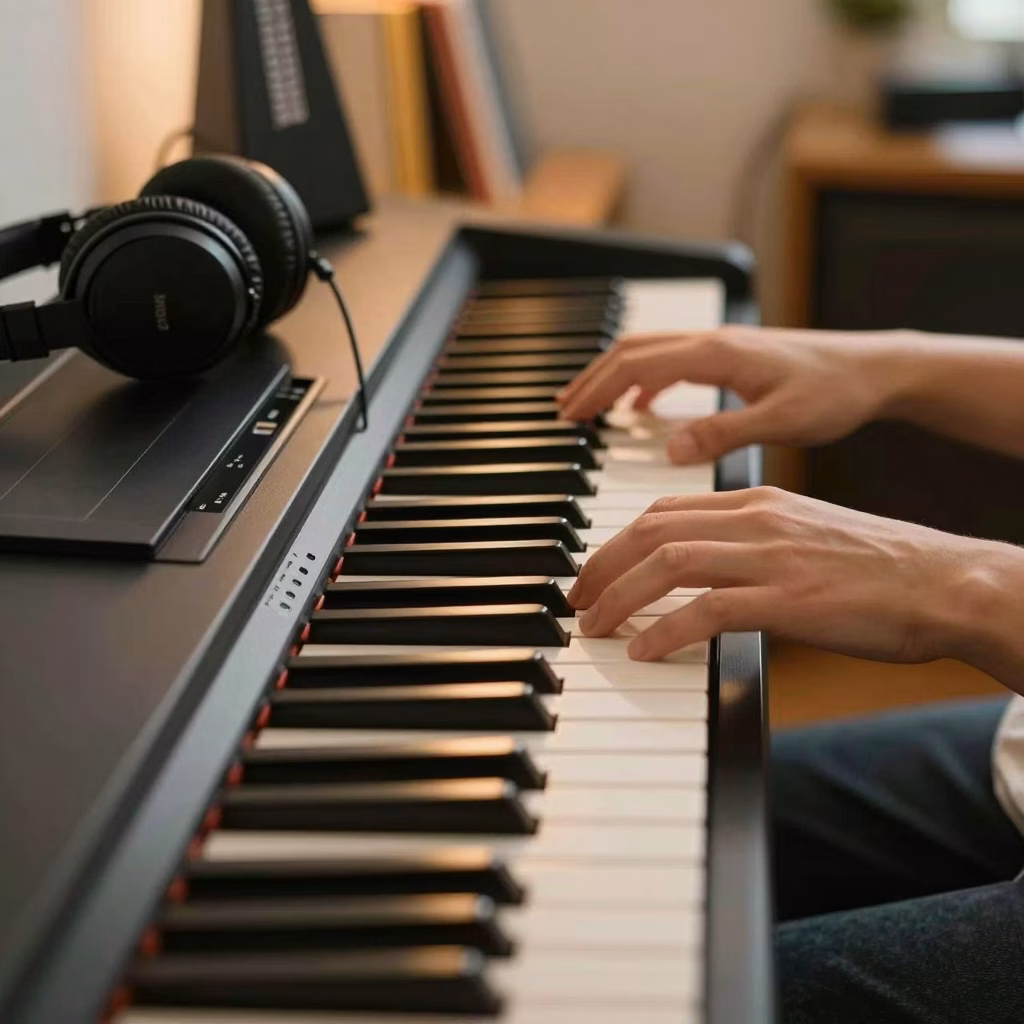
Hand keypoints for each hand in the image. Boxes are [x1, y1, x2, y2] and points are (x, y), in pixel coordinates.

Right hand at [556, 326, 917, 463]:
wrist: (877, 368)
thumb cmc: (837, 393)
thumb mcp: (781, 421)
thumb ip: (723, 433)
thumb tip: (669, 448)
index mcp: (716, 354)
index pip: (635, 364)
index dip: (596, 391)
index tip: (569, 418)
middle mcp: (713, 342)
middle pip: (632, 350)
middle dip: (592, 380)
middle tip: (564, 413)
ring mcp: (721, 346)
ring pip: (649, 351)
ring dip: (613, 376)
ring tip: (588, 406)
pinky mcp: (732, 356)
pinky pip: (672, 360)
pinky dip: (644, 379)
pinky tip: (643, 405)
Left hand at [569, 486, 1023, 681]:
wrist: (947, 583)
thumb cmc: (879, 568)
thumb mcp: (805, 535)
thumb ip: (752, 541)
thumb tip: (703, 571)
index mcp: (758, 501)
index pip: (664, 509)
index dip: (617, 539)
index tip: (595, 569)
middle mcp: (758, 520)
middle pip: (652, 531)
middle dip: (602, 566)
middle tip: (577, 601)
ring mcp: (773, 558)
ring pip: (668, 565)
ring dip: (619, 597)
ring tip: (595, 628)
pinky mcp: (791, 600)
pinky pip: (707, 610)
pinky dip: (666, 630)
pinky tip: (645, 652)